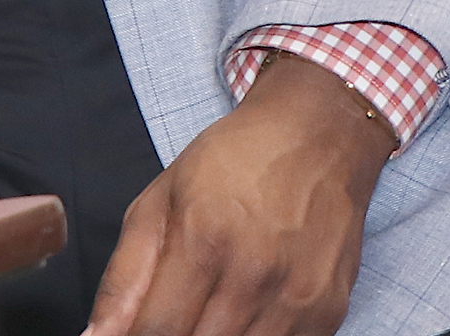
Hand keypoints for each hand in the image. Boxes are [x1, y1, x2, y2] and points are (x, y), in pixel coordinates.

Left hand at [83, 53, 394, 335]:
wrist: (317, 134)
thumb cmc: (234, 161)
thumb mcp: (159, 200)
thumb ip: (123, 278)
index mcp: (203, 241)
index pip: (156, 331)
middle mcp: (253, 276)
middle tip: (169, 318)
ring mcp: (296, 299)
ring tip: (204, 312)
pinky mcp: (326, 314)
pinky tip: (242, 314)